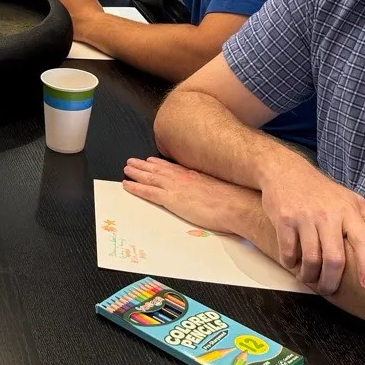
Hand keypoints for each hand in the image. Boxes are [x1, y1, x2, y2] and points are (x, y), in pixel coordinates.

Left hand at [123, 156, 258, 235]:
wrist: (238, 205)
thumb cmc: (236, 200)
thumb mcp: (223, 189)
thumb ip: (213, 189)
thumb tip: (215, 194)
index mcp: (195, 175)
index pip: (173, 167)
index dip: (159, 163)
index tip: (151, 160)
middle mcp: (183, 178)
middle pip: (157, 169)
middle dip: (143, 165)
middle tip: (132, 161)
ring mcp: (176, 187)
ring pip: (149, 178)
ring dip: (136, 173)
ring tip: (126, 169)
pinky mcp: (171, 199)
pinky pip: (148, 193)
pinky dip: (136, 188)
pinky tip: (127, 186)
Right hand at [257, 154, 364, 293]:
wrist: (284, 171)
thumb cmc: (319, 188)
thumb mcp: (347, 197)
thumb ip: (362, 218)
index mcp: (348, 210)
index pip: (363, 241)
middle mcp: (328, 214)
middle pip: (334, 258)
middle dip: (331, 282)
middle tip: (329, 290)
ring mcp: (305, 217)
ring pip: (311, 259)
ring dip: (309, 276)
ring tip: (308, 278)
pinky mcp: (284, 220)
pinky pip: (288, 252)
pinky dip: (290, 263)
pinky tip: (292, 263)